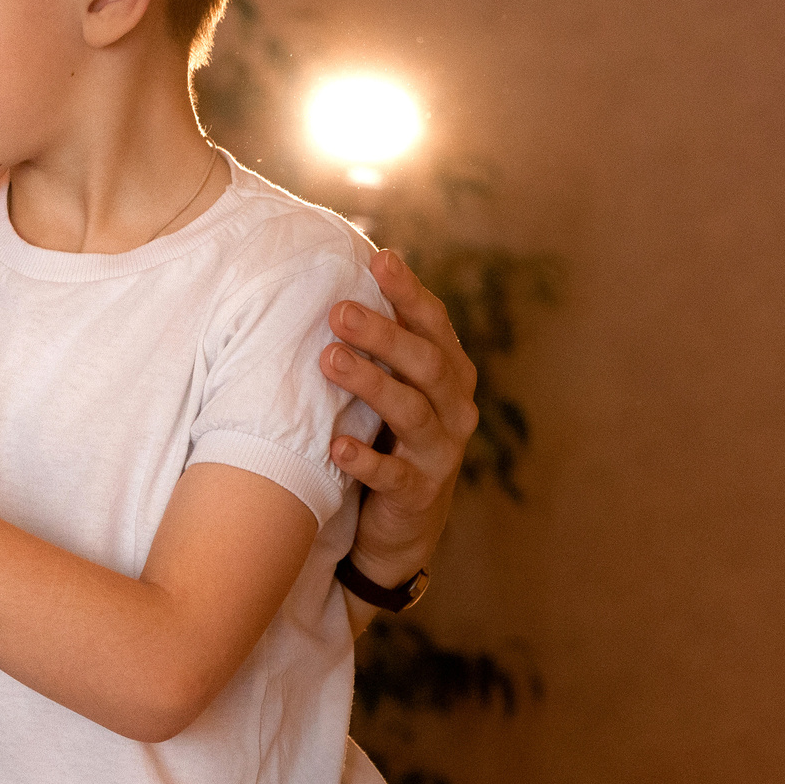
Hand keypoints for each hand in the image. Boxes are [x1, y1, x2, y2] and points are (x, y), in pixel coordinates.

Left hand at [327, 248, 478, 586]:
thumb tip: (333, 280)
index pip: (434, 324)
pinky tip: (336, 445)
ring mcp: (441, 453)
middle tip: (338, 311)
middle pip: (425, 363)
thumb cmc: (389, 438)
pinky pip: (394, 475)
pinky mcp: (419, 494)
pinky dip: (365, 459)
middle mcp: (455, 408)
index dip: (409, 292)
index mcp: (450, 373)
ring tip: (329, 360)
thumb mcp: (393, 387)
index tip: (379, 259)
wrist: (404, 525)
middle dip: (383, 334)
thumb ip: (380, 346)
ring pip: (412, 412)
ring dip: (371, 384)